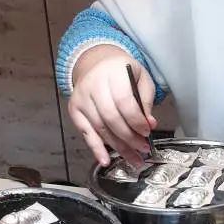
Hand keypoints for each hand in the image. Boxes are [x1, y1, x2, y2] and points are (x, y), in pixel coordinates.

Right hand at [68, 45, 155, 167]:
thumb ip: (146, 100)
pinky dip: (96, 148)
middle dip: (129, 138)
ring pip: (100, 128)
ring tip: (133, 158)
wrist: (97, 63)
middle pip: (111, 118)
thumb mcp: (141, 78)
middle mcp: (94, 85)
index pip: (124, 101)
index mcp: (113, 72)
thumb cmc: (122, 72)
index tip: (147, 132)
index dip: (136, 120)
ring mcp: (81, 98)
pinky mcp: (74, 109)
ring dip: (118, 147)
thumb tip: (149, 124)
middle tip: (142, 149)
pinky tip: (105, 160)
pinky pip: (86, 133)